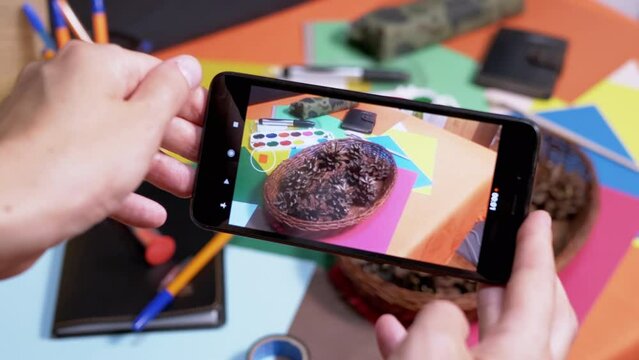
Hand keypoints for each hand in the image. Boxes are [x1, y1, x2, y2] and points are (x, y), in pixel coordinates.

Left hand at [0, 41, 205, 277]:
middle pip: (136, 109)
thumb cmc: (66, 168)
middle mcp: (66, 86)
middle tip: (199, 159)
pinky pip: (91, 167)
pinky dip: (121, 186)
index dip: (188, 101)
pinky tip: (146, 210)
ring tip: (183, 188)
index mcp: (93, 66)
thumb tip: (186, 68)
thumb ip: (171, 92)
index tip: (207, 122)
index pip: (154, 73)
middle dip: (174, 141)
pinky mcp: (42, 158)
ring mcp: (50, 123)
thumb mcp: (143, 125)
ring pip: (115, 141)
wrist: (3, 217)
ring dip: (154, 168)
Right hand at [375, 211, 577, 359]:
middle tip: (506, 256)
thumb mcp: (430, 350)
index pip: (538, 286)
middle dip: (519, 280)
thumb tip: (440, 313)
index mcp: (523, 353)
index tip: (536, 218)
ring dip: (462, 314)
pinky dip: (427, 344)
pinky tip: (391, 331)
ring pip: (488, 341)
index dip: (535, 246)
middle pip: (535, 314)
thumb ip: (439, 317)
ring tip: (441, 296)